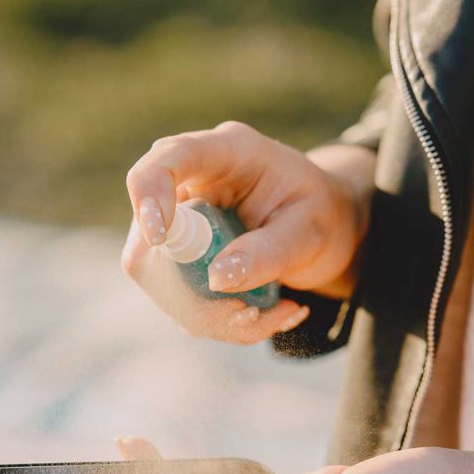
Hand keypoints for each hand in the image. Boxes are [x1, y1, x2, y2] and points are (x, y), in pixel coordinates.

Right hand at [122, 122, 372, 343]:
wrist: (324, 229)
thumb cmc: (321, 215)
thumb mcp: (310, 231)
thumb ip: (269, 251)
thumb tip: (216, 279)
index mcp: (227, 152)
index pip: (169, 158)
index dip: (150, 194)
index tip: (159, 237)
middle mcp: (191, 183)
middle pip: (149, 235)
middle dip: (189, 288)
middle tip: (249, 313)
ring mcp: (178, 221)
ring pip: (157, 278)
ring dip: (209, 314)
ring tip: (272, 314)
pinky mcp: (176, 258)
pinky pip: (177, 299)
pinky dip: (218, 321)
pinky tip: (264, 314)